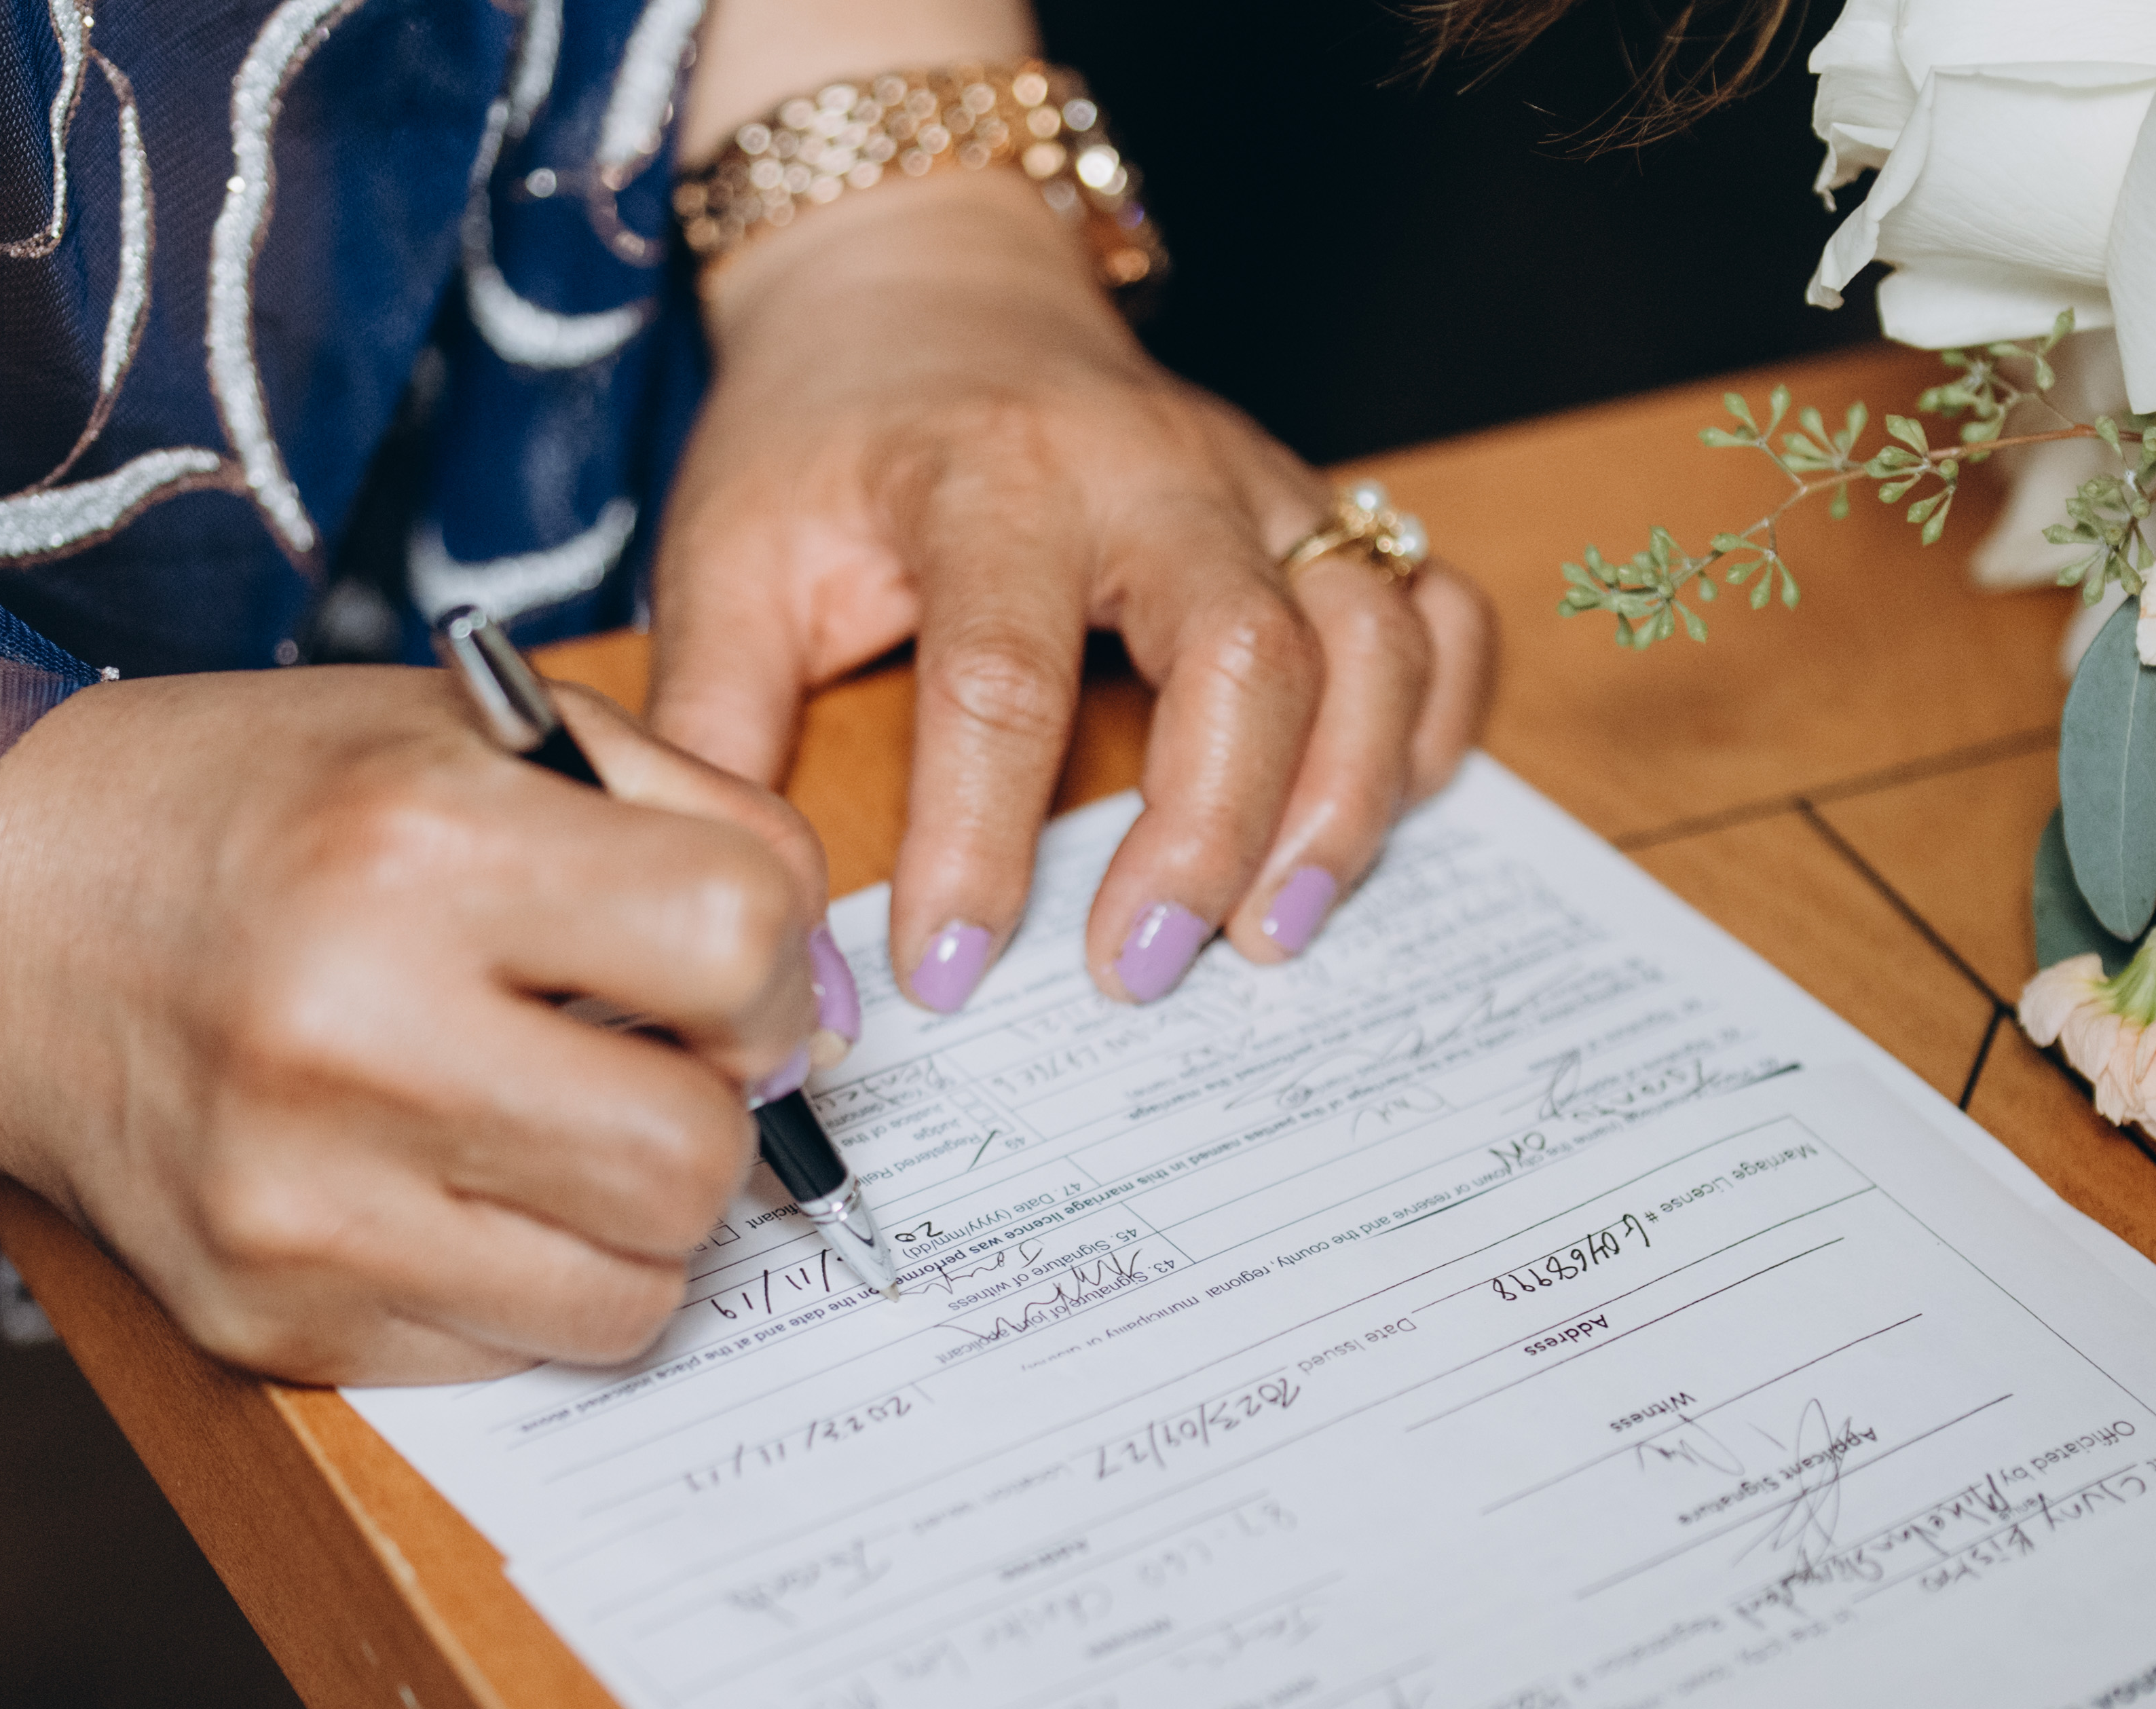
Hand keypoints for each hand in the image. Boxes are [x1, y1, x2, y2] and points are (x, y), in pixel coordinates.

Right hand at [0, 668, 823, 1383]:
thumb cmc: (256, 807)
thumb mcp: (475, 731)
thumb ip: (697, 827)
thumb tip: (821, 1017)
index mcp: (414, 849)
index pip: (737, 944)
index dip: (766, 966)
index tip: (715, 969)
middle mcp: (349, 1034)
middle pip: (696, 1157)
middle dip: (706, 1114)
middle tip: (641, 1061)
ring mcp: (299, 1203)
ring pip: (631, 1292)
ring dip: (629, 1219)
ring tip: (547, 1126)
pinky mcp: (269, 1320)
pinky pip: (512, 1353)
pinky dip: (519, 1280)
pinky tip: (441, 1182)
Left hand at [647, 170, 1496, 1012]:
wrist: (923, 290)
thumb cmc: (828, 441)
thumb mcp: (726, 559)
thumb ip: (718, 732)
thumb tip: (747, 920)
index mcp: (991, 478)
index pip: (1004, 676)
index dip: (980, 843)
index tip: (945, 971)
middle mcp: (1155, 470)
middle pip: (1244, 651)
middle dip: (1208, 834)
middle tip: (1143, 971)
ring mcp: (1262, 487)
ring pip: (1371, 639)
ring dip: (1343, 804)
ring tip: (1272, 934)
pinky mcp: (1322, 516)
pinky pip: (1438, 617)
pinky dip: (1432, 731)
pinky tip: (1368, 827)